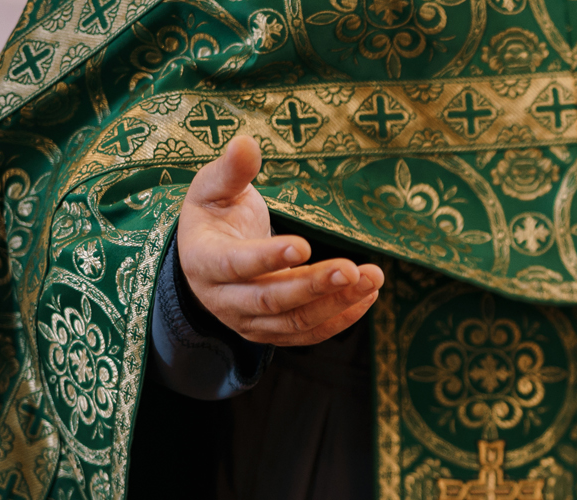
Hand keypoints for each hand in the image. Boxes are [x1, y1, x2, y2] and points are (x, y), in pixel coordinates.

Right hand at [177, 137, 383, 345]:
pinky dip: (340, 319)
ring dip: (337, 303)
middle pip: (270, 299)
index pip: (234, 264)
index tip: (304, 246)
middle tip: (352, 269)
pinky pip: (308, 333)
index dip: (268, 258)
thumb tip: (246, 143)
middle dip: (314, 286)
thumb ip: (231, 170)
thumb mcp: (213, 188)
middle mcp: (223, 299)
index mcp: (203, 260)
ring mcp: (248, 320)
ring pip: (295, 321)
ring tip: (373, 278)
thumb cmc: (214, 214)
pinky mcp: (272, 331)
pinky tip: (368, 296)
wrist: (207, 255)